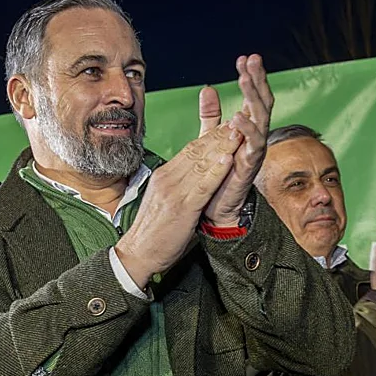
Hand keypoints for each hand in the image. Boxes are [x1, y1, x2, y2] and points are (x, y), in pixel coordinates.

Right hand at [115, 87, 242, 287]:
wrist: (137, 253)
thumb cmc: (152, 231)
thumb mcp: (161, 200)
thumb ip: (175, 185)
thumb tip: (190, 175)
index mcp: (164, 176)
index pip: (190, 149)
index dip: (210, 136)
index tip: (227, 125)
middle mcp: (167, 178)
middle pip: (197, 151)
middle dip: (219, 135)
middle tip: (239, 121)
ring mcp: (174, 192)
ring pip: (201, 164)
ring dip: (222, 147)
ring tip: (239, 132)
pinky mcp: (182, 208)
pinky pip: (202, 186)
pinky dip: (216, 172)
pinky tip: (227, 159)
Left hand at [203, 54, 274, 226]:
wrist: (214, 209)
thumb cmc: (217, 174)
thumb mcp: (211, 138)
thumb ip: (211, 115)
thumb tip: (208, 88)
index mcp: (246, 129)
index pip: (252, 97)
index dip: (251, 78)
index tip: (245, 57)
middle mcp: (254, 138)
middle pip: (261, 103)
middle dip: (257, 81)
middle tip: (252, 60)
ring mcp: (253, 152)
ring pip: (260, 120)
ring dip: (253, 99)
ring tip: (244, 80)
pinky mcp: (248, 168)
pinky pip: (252, 147)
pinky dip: (246, 131)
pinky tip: (237, 118)